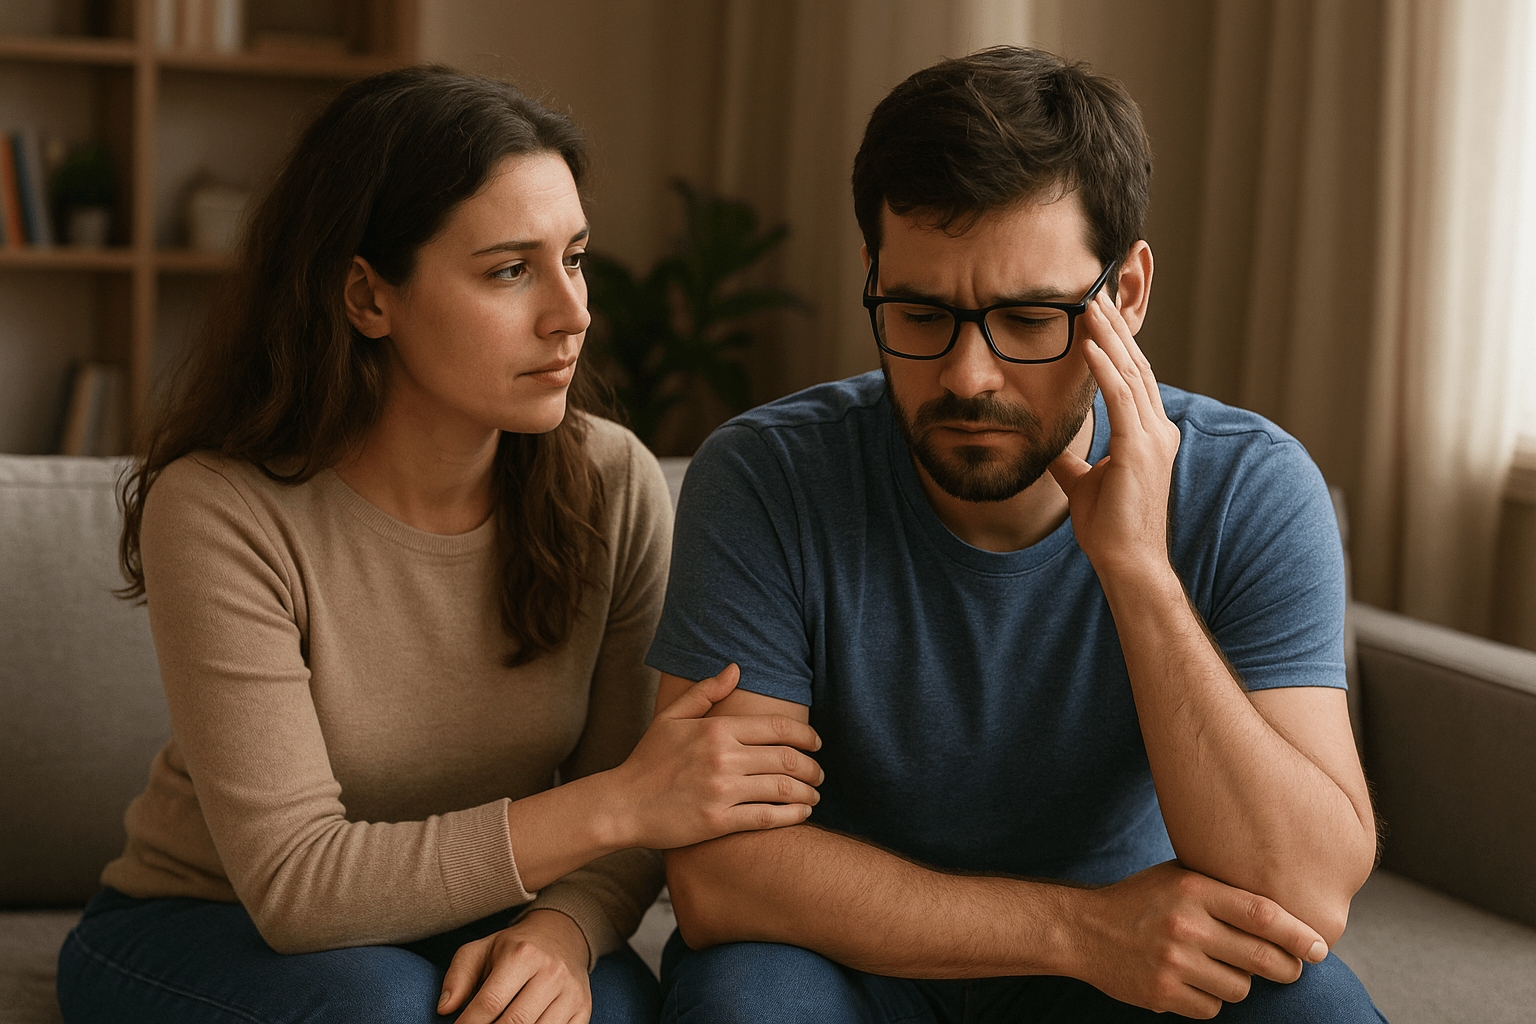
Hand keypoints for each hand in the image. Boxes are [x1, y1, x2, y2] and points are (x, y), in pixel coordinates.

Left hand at [437, 909, 591, 1023]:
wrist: (562, 936)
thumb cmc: (514, 948)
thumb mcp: (482, 950)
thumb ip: (458, 976)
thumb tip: (445, 1009)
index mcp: (522, 953)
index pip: (490, 1002)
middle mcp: (551, 971)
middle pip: (515, 1022)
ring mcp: (571, 992)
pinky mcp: (583, 1008)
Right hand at [612, 663, 821, 849]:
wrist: (621, 805)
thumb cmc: (648, 760)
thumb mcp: (671, 718)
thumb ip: (705, 692)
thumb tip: (736, 668)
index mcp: (716, 729)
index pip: (777, 727)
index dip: (806, 735)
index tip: (816, 743)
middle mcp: (723, 758)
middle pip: (787, 758)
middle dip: (812, 766)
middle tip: (819, 772)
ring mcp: (721, 791)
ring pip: (783, 788)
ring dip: (808, 791)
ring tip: (814, 793)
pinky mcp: (718, 822)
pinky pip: (768, 818)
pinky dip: (793, 815)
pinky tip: (802, 814)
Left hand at [1048, 289, 1180, 580]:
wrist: (1127, 561)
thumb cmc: (1110, 529)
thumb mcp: (1084, 484)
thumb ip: (1072, 463)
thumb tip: (1050, 451)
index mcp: (1149, 436)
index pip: (1132, 379)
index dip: (1116, 347)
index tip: (1097, 319)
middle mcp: (1158, 430)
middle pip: (1135, 367)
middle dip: (1114, 330)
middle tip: (1095, 295)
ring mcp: (1153, 438)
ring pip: (1130, 373)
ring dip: (1108, 338)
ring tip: (1090, 306)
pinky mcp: (1139, 448)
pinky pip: (1121, 397)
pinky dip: (1104, 368)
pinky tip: (1088, 345)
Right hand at [1069, 861, 1328, 1018]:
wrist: (1084, 929)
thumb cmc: (1142, 899)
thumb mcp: (1179, 878)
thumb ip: (1224, 889)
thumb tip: (1288, 911)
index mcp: (1193, 890)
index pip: (1262, 914)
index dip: (1298, 934)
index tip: (1320, 948)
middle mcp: (1185, 926)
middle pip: (1262, 959)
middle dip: (1286, 968)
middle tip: (1290, 968)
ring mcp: (1173, 963)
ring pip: (1240, 989)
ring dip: (1238, 982)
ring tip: (1216, 966)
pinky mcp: (1163, 994)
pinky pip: (1213, 1008)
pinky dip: (1210, 998)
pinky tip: (1191, 980)